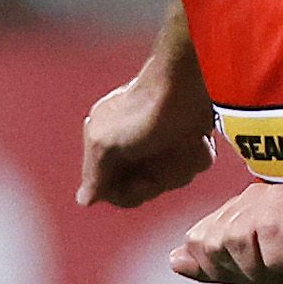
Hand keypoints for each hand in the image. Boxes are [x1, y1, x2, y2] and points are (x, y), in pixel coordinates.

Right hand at [80, 70, 214, 208]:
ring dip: (180, 163)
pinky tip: (195, 138)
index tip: (140, 179)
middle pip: (148, 188)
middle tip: (161, 154)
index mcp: (106, 145)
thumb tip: (85, 199)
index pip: (114, 191)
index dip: (128, 193)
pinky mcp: (189, 139)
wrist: (186, 84)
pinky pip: (196, 162)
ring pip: (175, 177)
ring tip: (180, 142)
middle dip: (159, 176)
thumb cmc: (142, 111)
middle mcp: (134, 147)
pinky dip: (197, 154)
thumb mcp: (105, 144)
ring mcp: (163, 145)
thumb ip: (94, 174)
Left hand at [168, 183, 282, 283]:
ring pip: (235, 237)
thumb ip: (219, 268)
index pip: (197, 240)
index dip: (217, 270)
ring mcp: (275, 196)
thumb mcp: (263, 275)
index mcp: (240, 210)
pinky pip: (268, 234)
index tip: (255, 280)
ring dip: (259, 269)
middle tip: (271, 278)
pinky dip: (279, 263)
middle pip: (211, 241)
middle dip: (237, 271)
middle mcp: (252, 197)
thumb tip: (172, 260)